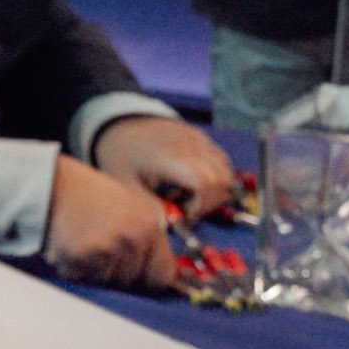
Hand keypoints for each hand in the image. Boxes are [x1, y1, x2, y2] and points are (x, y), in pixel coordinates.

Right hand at [46, 155, 178, 290]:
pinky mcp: (79, 258)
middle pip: (131, 282)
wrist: (54, 184)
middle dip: (117, 272)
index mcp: (148, 226)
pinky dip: (75, 269)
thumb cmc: (92, 196)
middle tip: (101, 246)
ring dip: (95, 271)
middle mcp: (130, 239)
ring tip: (86, 243)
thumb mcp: (132, 209)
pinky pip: (82, 279)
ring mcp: (104, 250)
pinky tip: (72, 246)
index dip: (149, 276)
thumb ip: (148, 240)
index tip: (140, 274)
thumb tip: (167, 277)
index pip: (162, 275)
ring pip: (106, 283)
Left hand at [92, 116, 235, 217]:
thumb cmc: (122, 156)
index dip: (201, 204)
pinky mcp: (204, 139)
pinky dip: (216, 178)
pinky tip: (193, 183)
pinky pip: (222, 161)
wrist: (121, 124)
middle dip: (209, 201)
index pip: (205, 182)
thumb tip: (171, 224)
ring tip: (188, 196)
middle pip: (222, 179)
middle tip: (186, 209)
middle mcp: (191, 145)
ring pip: (227, 171)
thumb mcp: (125, 185)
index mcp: (170, 157)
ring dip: (215, 191)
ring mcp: (200, 140)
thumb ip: (149, 207)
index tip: (184, 214)